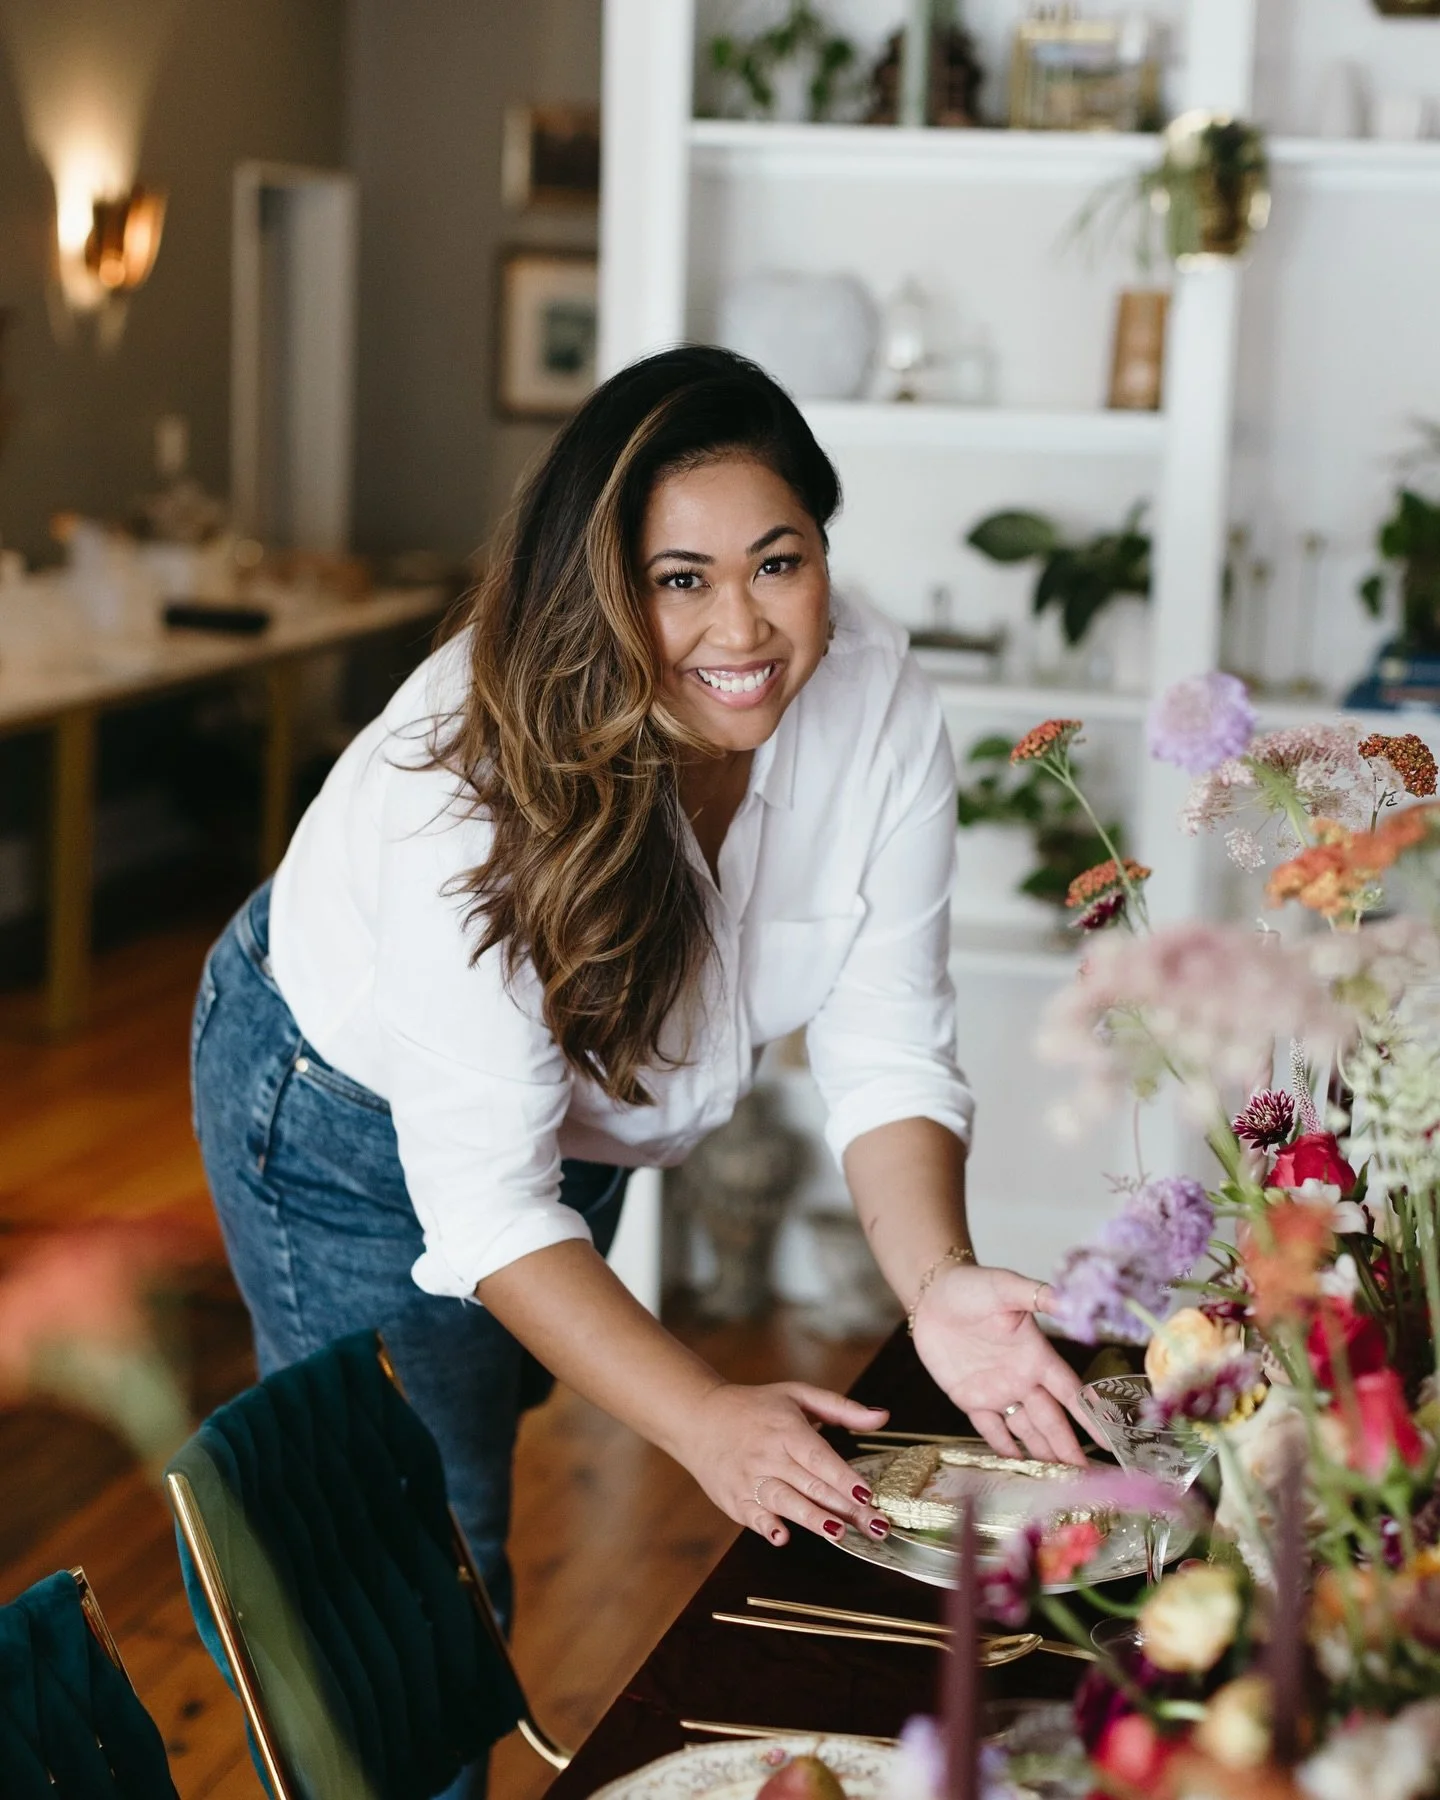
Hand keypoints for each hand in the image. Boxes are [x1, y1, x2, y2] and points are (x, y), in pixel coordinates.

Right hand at [672, 1380, 894, 1546]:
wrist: (699, 1418)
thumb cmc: (755, 1407)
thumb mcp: (797, 1396)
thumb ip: (841, 1408)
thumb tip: (882, 1417)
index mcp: (786, 1429)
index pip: (820, 1458)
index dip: (844, 1477)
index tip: (868, 1494)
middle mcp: (768, 1455)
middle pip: (811, 1486)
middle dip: (846, 1509)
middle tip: (876, 1527)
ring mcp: (750, 1479)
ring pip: (786, 1502)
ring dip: (812, 1519)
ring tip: (838, 1534)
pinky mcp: (735, 1500)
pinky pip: (754, 1516)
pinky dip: (767, 1526)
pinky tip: (782, 1536)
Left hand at [912, 1263, 1089, 1464]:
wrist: (933, 1294)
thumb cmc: (972, 1286)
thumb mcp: (1005, 1287)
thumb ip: (1037, 1295)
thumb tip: (1069, 1299)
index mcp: (1036, 1355)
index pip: (1070, 1392)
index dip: (1089, 1416)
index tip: (1109, 1441)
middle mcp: (1022, 1378)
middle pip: (1051, 1420)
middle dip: (1069, 1448)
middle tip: (1088, 1479)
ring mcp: (997, 1390)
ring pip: (1027, 1430)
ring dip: (1043, 1454)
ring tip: (1060, 1482)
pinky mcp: (970, 1398)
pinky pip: (991, 1430)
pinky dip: (1005, 1449)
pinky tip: (1018, 1468)